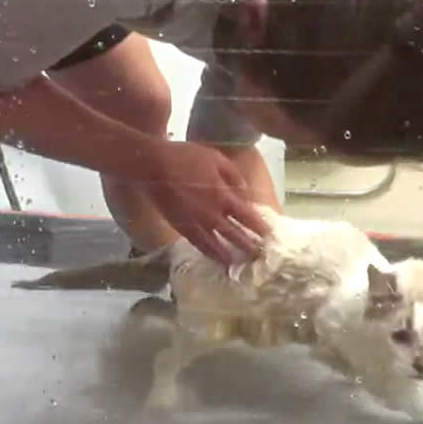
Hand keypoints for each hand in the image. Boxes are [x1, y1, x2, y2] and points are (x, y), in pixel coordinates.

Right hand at [143, 142, 269, 264]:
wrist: (152, 166)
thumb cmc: (185, 157)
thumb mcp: (215, 158)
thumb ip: (233, 175)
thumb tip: (244, 192)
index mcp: (223, 196)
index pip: (248, 217)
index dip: (260, 228)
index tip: (270, 237)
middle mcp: (212, 214)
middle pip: (236, 235)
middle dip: (249, 247)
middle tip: (260, 257)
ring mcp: (196, 224)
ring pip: (218, 245)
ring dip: (231, 256)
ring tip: (241, 266)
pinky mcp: (182, 228)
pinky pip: (199, 245)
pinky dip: (210, 254)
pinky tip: (217, 261)